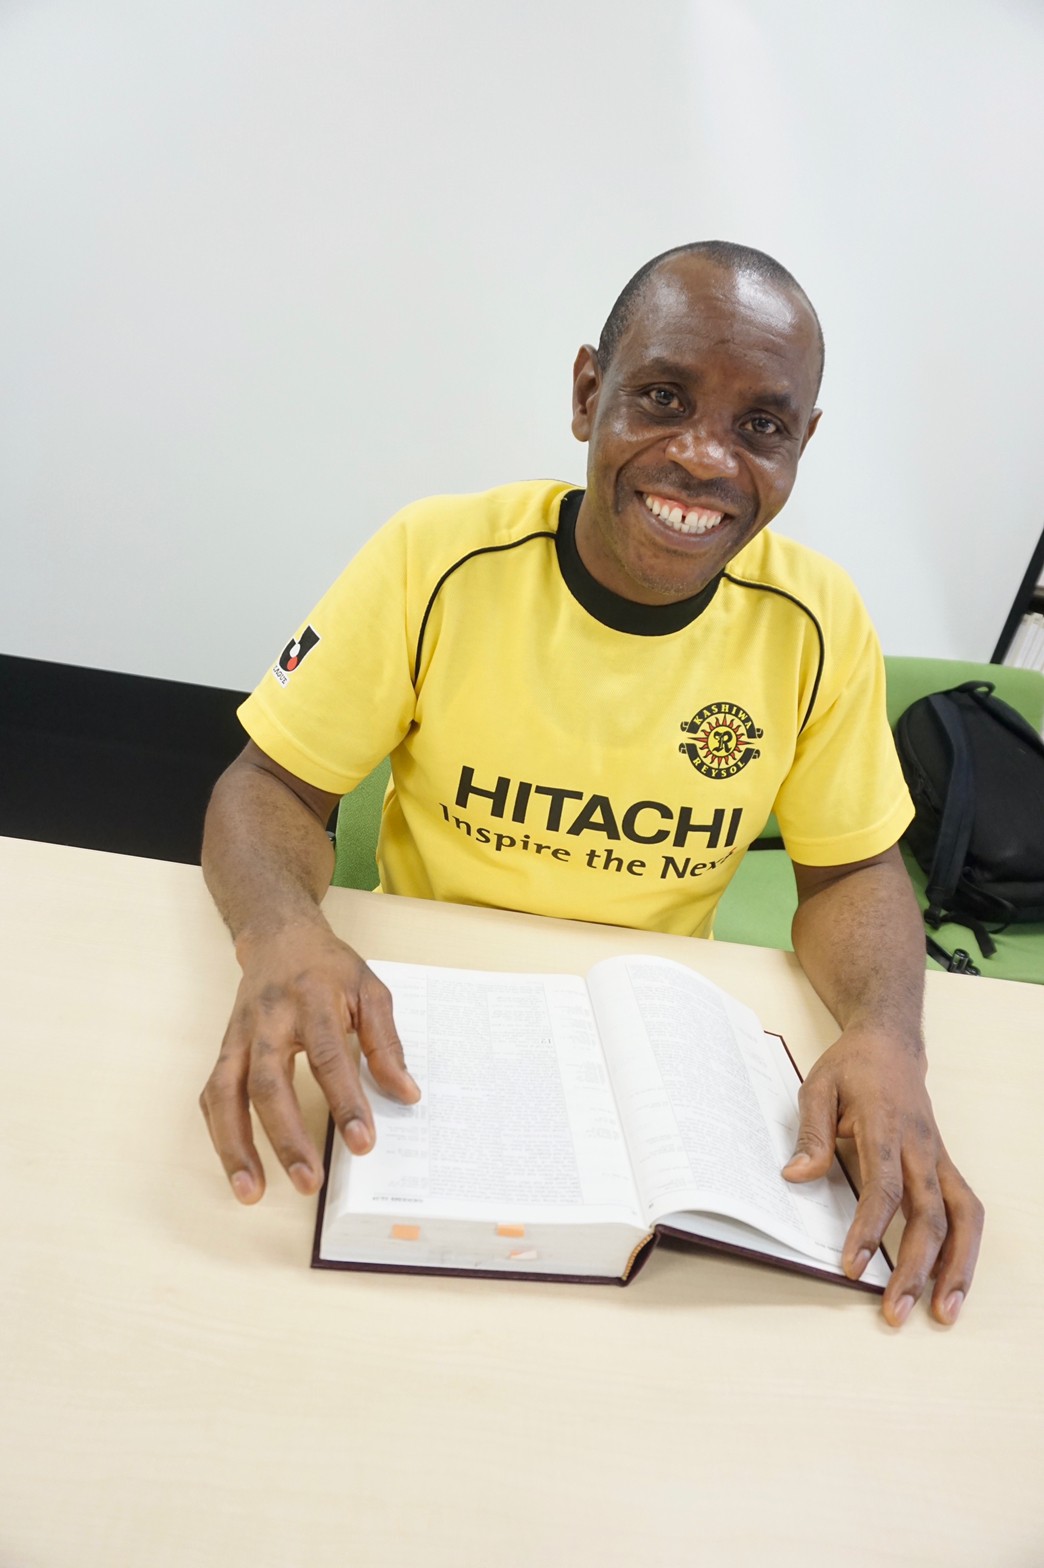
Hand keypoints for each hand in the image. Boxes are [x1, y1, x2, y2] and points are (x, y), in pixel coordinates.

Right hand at [199, 921, 419, 1202]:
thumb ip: (386, 1044)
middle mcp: (268, 1020)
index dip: (345, 1102)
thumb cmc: (328, 967)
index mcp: (312, 1001)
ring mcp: (239, 1036)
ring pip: (225, 1094)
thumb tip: (405, 1094)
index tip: (361, 1142)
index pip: (327, 1057)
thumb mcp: (371, 991)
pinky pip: (213, 1095)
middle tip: (307, 1181)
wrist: (279, 936)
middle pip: (268, 1082)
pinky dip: (219, 1133)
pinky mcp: (224, 1049)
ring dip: (234, 1146)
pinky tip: (237, 1166)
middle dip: (285, 1136)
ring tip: (250, 1191)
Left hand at [782, 1024, 983, 1326]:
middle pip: (930, 1213)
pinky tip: (953, 1284)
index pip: (883, 1185)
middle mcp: (920, 1146)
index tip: (852, 1266)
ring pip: (963, 1217)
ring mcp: (938, 1158)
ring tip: (943, 1311)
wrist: (891, 1044)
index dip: (870, 1229)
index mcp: (886, 1125)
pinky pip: (966, 1211)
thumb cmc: (853, 1067)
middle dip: (916, 1266)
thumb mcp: (818, 1086)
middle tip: (896, 1310)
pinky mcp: (945, 1167)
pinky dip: (965, 1250)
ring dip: (957, 1267)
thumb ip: (811, 1132)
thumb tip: (797, 1176)